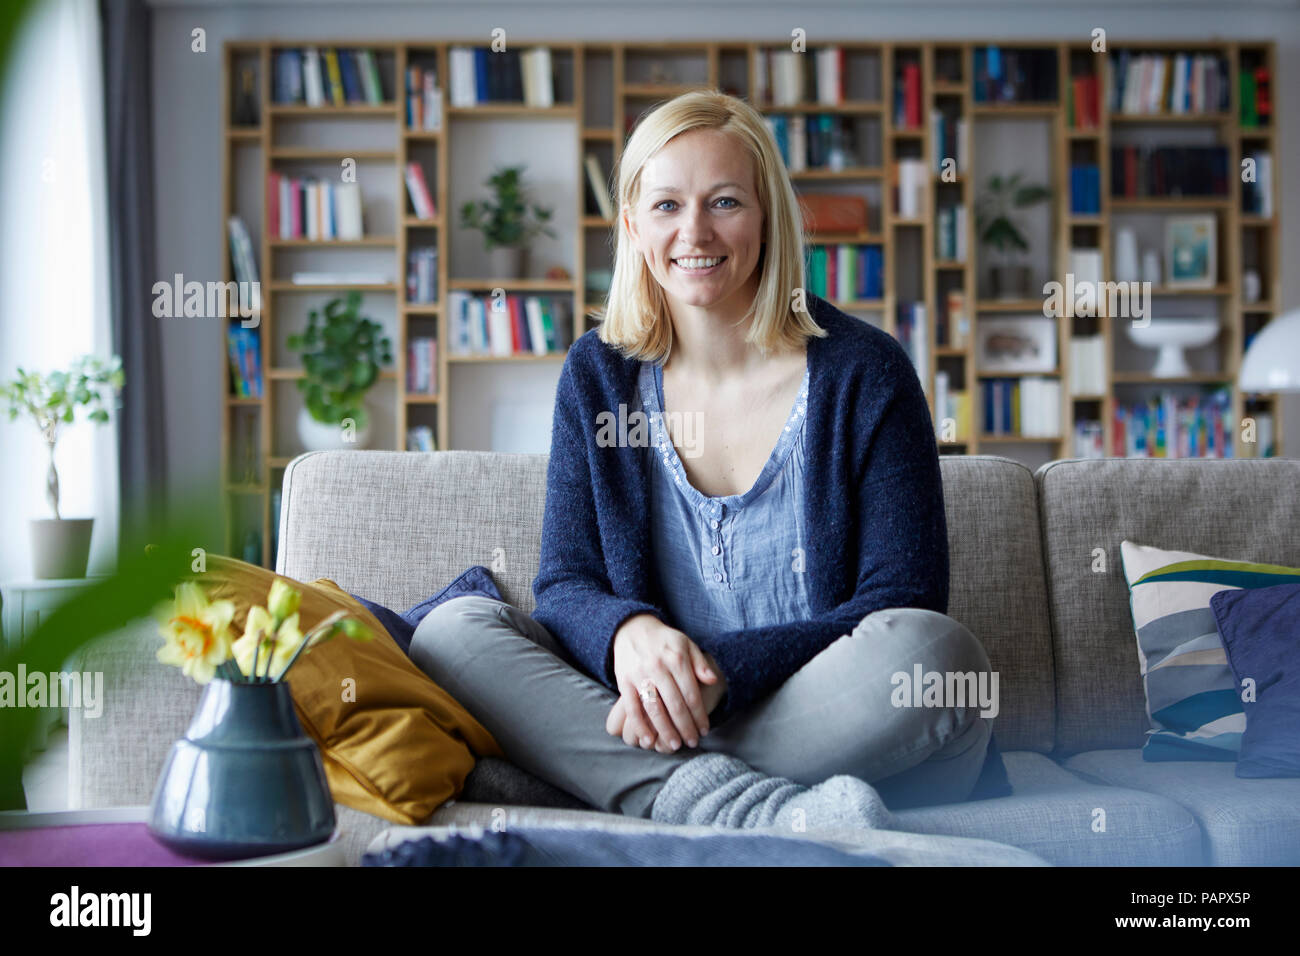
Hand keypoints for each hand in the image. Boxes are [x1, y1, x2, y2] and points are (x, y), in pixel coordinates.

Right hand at [605, 614, 725, 751]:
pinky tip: (648, 739)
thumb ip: (700, 663)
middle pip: (675, 704)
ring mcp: (640, 675)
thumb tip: (712, 681)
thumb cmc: (664, 640)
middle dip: (685, 727)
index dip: (699, 715)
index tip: (704, 730)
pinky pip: (632, 708)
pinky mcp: (624, 682)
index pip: (691, 693)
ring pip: (654, 709)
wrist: (632, 628)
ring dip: (665, 730)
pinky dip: (640, 726)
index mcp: (677, 658)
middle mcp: (658, 667)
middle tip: (692, 742)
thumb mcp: (686, 644)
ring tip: (674, 745)